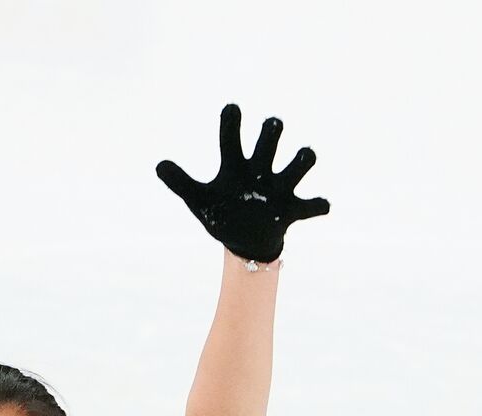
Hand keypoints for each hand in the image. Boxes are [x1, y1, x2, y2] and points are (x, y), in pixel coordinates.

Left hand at [156, 103, 328, 264]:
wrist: (244, 241)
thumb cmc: (223, 213)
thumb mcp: (199, 200)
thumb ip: (181, 183)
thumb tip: (159, 165)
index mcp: (235, 167)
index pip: (230, 140)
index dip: (230, 124)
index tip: (231, 107)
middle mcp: (259, 171)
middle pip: (269, 142)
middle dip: (271, 132)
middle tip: (272, 125)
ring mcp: (278, 188)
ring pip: (298, 165)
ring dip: (302, 159)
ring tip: (304, 156)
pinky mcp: (292, 210)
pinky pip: (311, 205)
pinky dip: (319, 205)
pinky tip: (322, 205)